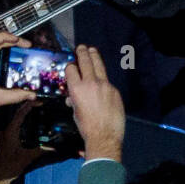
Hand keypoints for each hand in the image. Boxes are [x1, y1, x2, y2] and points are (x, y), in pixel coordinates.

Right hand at [64, 44, 123, 161]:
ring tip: (92, 51)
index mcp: (77, 89)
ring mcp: (104, 86)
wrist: (104, 135)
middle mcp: (90, 84)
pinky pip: (107, 81)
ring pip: (99, 66)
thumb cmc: (87, 126)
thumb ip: (75, 99)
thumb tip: (74, 96)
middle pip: (86, 61)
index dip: (70, 67)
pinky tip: (101, 83)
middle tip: (81, 47)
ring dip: (94, 57)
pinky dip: (103, 80)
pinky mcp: (114, 90)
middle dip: (82, 53)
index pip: (71, 69)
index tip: (71, 66)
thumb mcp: (75, 111)